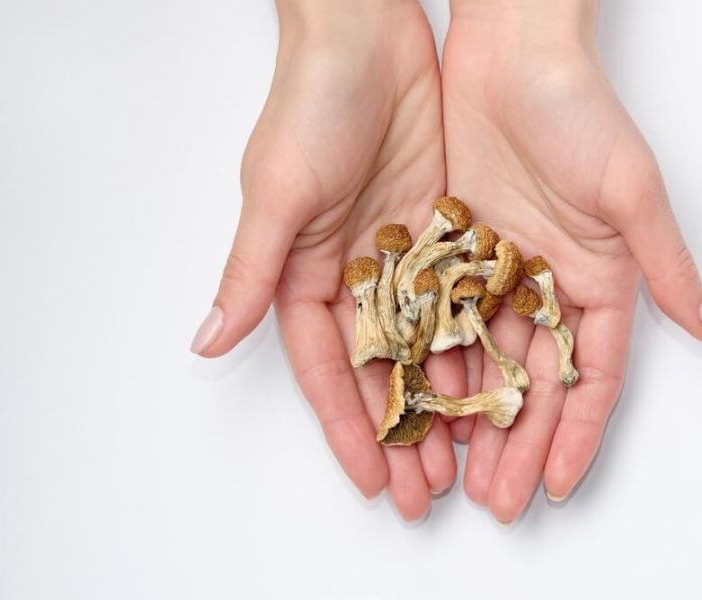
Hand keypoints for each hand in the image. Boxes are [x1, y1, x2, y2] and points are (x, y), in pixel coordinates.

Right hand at [191, 0, 458, 520]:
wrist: (368, 34)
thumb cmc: (310, 103)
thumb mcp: (278, 191)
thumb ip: (253, 270)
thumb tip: (205, 340)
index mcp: (307, 273)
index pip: (327, 369)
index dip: (349, 426)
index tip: (374, 478)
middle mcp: (355, 274)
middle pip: (382, 370)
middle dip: (402, 431)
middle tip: (427, 491)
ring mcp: (404, 256)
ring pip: (428, 344)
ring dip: (445, 399)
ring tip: (469, 457)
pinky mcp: (446, 230)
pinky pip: (463, 298)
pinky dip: (476, 341)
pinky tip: (496, 382)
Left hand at [442, 0, 701, 521]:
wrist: (509, 51)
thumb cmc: (579, 111)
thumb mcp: (629, 191)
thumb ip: (663, 265)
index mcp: (597, 279)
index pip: (591, 375)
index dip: (577, 432)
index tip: (559, 484)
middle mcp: (547, 285)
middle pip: (533, 382)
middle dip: (517, 444)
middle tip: (497, 501)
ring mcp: (496, 272)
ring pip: (482, 362)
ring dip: (470, 419)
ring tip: (452, 473)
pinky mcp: (451, 253)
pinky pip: (440, 321)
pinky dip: (432, 364)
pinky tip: (418, 407)